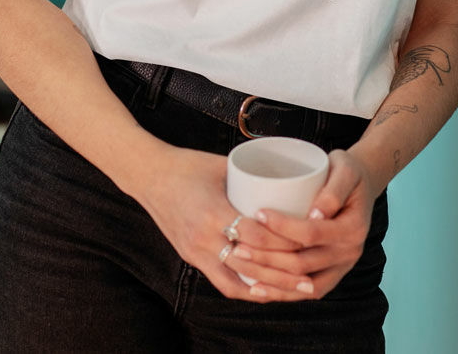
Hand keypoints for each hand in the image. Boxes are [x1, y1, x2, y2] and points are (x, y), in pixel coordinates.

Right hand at [132, 144, 313, 300]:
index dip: (284, 242)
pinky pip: (221, 282)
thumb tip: (288, 180)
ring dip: (267, 289)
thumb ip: (251, 179)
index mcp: (212, 212)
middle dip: (282, 274)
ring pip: (236, 282)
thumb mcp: (222, 166)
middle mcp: (202, 238)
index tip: (308, 241)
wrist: (148, 175)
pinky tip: (264, 291)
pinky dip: (245, 289)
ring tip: (293, 290)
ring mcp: (195, 252)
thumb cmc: (186, 165)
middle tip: (310, 277)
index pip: (255, 236)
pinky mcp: (191, 257)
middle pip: (250, 265)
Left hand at [230, 149, 380, 300]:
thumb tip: (317, 214)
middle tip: (237, 244)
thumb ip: (333, 190)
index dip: (283, 227)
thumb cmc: (346, 173)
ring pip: (301, 284)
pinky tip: (256, 288)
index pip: (312, 233)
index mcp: (353, 228)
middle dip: (266, 257)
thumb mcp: (345, 169)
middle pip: (302, 263)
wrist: (359, 187)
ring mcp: (341, 268)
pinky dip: (281, 293)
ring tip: (240, 264)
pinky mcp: (331, 275)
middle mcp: (349, 253)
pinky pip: (306, 292)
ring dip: (268, 278)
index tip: (258, 214)